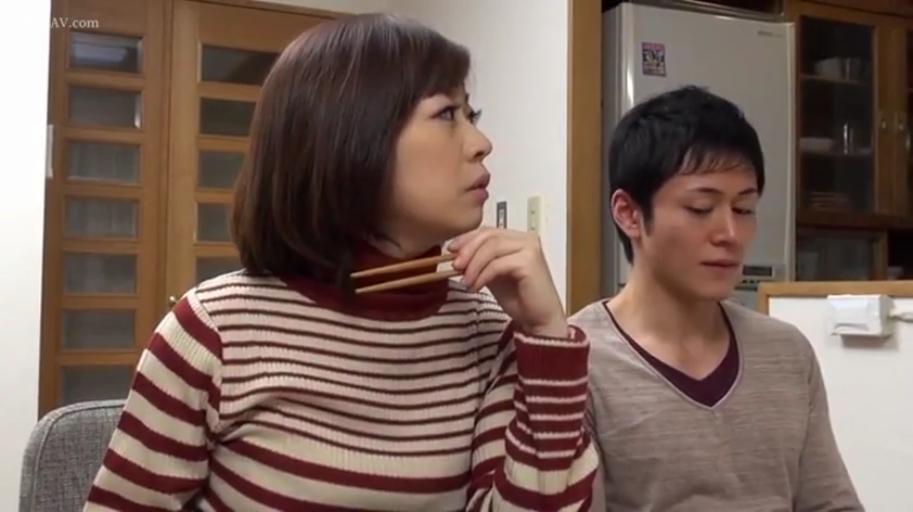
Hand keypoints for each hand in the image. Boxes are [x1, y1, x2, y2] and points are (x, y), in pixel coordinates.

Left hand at [448, 227, 567, 337]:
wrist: (539, 320)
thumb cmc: (519, 299)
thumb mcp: (493, 274)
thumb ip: (480, 261)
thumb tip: (455, 253)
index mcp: (518, 239)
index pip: (488, 231)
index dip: (467, 238)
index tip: (450, 251)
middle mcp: (526, 239)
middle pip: (489, 235)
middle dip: (468, 250)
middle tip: (455, 267)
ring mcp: (530, 249)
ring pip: (492, 247)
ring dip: (474, 265)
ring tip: (465, 281)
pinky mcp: (530, 262)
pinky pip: (497, 264)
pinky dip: (482, 275)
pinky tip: (476, 287)